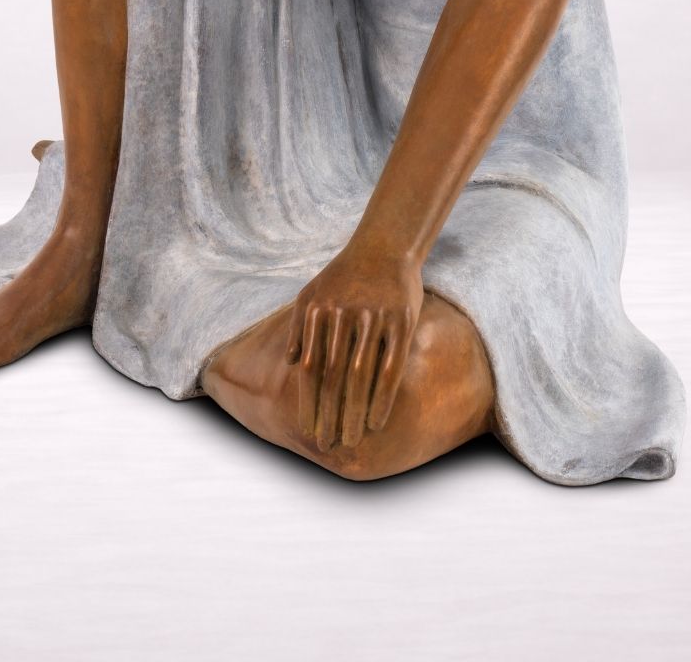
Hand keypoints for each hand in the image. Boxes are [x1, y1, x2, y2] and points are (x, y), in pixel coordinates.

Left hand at [285, 240, 423, 451]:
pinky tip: (377, 421)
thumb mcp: (312, 291)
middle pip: (332, 377)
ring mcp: (373, 317)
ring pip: (360, 376)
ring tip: (351, 440)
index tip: (307, 431)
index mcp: (317, 311)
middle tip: (328, 446)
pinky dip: (383, 398)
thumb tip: (289, 363)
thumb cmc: (345, 274)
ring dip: (354, 413)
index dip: (308, 402)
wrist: (384, 245)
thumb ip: (299, 326)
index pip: (309, 367)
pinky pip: (391, 367)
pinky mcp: (401, 320)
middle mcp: (342, 314)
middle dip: (328, 415)